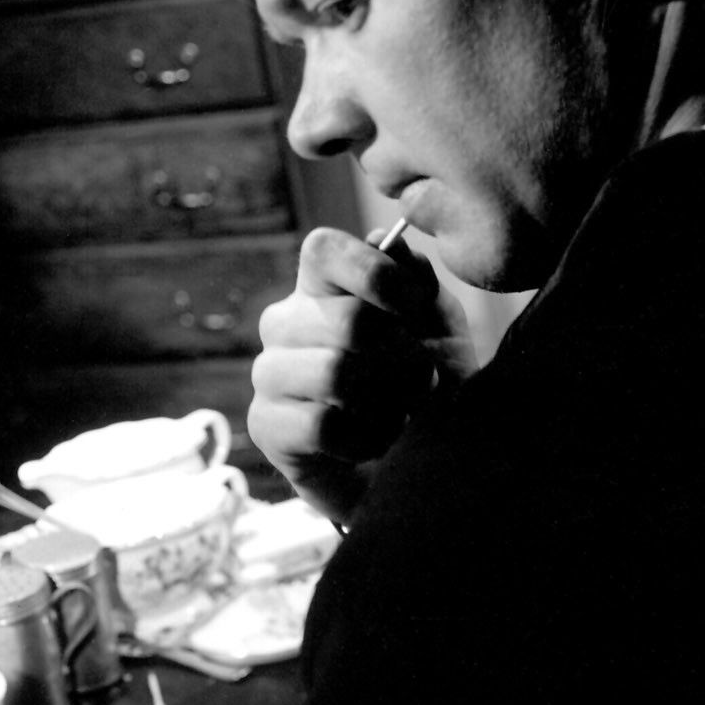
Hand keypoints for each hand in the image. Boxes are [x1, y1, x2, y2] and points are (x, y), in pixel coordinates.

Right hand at [249, 225, 475, 523]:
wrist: (415, 464)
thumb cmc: (426, 386)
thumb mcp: (438, 327)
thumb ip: (416, 280)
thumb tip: (385, 240)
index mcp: (322, 288)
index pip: (324, 250)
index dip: (375, 274)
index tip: (416, 308)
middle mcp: (285, 323)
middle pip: (346, 321)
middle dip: (405, 358)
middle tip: (424, 380)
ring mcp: (269, 373)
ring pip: (333, 374)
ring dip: (390, 402)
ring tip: (404, 414)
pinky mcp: (266, 425)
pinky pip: (321, 425)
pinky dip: (367, 439)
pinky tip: (375, 442)